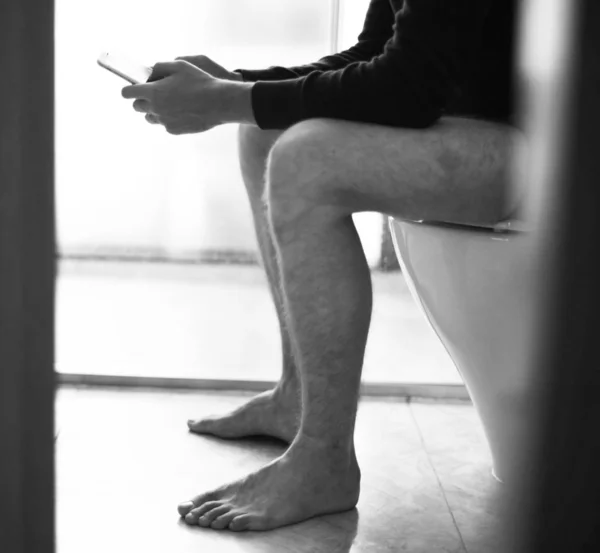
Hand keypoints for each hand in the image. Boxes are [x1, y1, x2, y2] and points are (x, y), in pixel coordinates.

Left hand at [121, 60, 249, 134]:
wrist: (219, 103)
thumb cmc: (200, 81)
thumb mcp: (179, 65)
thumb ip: (160, 67)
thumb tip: (150, 72)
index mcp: (153, 91)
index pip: (127, 93)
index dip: (128, 89)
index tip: (133, 87)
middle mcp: (155, 108)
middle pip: (137, 107)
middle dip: (142, 99)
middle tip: (154, 93)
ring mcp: (164, 121)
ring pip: (150, 118)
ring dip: (154, 110)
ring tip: (168, 103)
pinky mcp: (174, 130)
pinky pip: (165, 125)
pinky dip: (169, 118)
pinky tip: (182, 111)